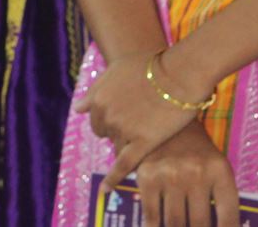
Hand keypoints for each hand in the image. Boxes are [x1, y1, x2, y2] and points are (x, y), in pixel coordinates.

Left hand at [87, 50, 201, 184]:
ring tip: (147, 134)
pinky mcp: (142, 143)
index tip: (125, 119)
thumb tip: (77, 108)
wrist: (180, 72)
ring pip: (118, 148)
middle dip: (119, 132)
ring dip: (128, 145)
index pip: (97, 121)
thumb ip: (96, 90)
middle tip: (138, 124)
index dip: (112, 121)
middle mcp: (107, 115)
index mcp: (98, 98)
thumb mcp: (117, 70)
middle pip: (107, 135)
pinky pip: (123, 165)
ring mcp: (123, 130)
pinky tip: (106, 190)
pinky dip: (113, 179)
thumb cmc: (152, 66)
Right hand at [125, 122, 237, 226]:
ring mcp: (170, 175)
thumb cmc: (197, 151)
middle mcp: (196, 173)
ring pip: (174, 224)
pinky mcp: (147, 178)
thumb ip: (221, 200)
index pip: (228, 217)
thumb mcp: (216, 168)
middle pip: (199, 225)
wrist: (166, 117)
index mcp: (220, 172)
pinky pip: (152, 217)